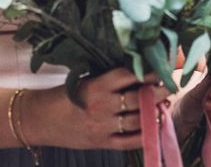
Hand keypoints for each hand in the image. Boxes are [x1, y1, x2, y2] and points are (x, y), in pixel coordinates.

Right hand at [30, 68, 172, 150]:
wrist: (40, 119)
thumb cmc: (62, 95)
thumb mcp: (83, 81)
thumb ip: (107, 79)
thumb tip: (137, 72)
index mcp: (95, 86)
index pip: (128, 75)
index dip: (147, 71)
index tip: (161, 67)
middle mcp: (101, 106)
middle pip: (138, 98)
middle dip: (158, 91)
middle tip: (170, 85)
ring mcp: (102, 127)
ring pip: (138, 119)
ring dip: (155, 111)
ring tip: (165, 103)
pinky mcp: (101, 143)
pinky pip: (130, 141)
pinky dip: (145, 134)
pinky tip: (155, 125)